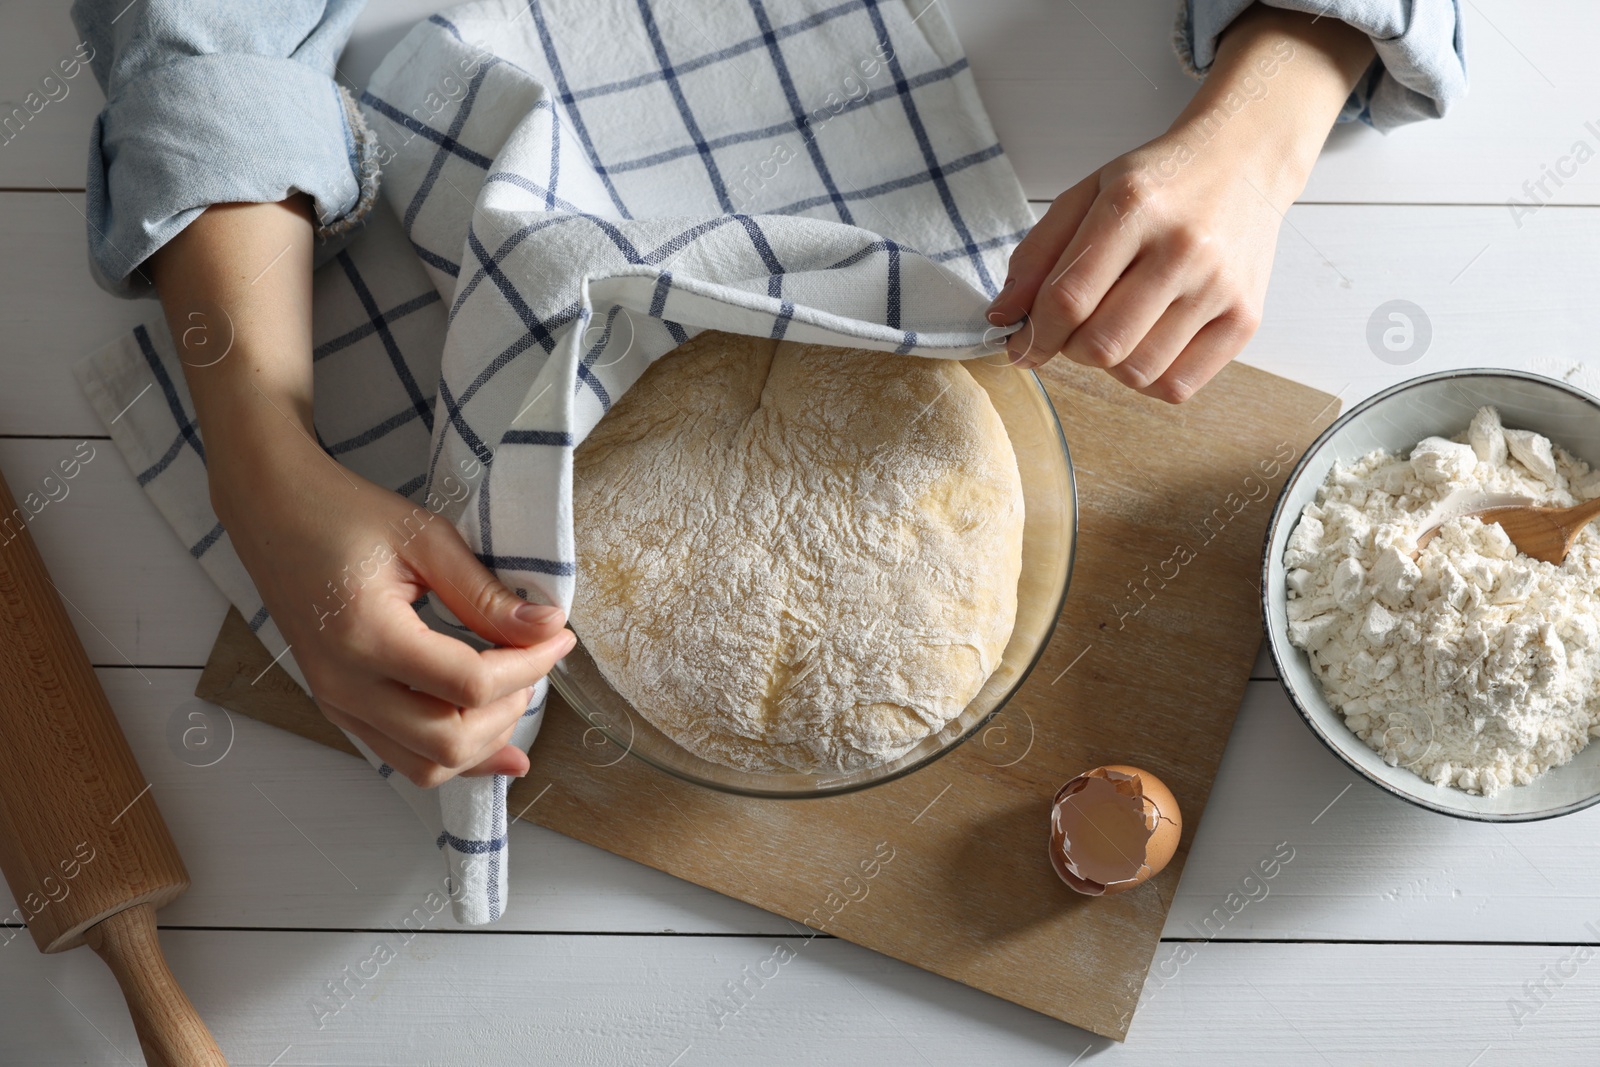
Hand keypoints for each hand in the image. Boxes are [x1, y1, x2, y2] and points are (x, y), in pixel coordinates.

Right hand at [211, 443, 573, 787]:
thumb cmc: (342, 514)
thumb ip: (485, 592)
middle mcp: (344, 685)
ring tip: (515, 692)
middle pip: (450, 742)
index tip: (558, 637)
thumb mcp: (425, 538)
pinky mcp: (339, 706)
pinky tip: (492, 740)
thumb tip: (546, 626)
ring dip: (483, 741)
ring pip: (426, 766)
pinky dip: (452, 752)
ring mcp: (337, 703)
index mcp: (366, 636)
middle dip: (510, 708)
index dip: (529, 666)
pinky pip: (402, 755)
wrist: (273, 511)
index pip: (470, 683)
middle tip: (535, 662)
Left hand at [985, 130, 1282, 402]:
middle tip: (1074, 329)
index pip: (1068, 299)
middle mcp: (1182, 248)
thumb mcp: (1087, 195)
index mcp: (1134, 207)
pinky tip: (1146, 345)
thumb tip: (1002, 316)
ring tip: (1115, 329)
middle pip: (1101, 345)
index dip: (1034, 334)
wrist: (1244, 161)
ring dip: (1109, 365)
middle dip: (1070, 349)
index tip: (1021, 343)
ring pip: (1137, 372)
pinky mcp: (1245, 318)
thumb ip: (1038, 254)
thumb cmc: (1158, 183)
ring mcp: (1219, 286)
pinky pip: (1177, 387)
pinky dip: (1148, 380)